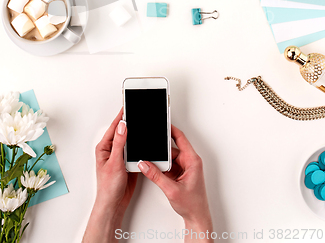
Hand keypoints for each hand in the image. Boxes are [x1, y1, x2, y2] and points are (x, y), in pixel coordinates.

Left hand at [82, 109, 137, 242]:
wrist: (114, 204)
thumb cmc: (108, 187)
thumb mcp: (114, 163)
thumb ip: (119, 143)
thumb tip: (122, 126)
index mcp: (104, 147)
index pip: (115, 127)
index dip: (121, 116)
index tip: (128, 106)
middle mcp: (112, 150)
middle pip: (123, 132)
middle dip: (131, 122)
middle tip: (138, 112)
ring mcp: (121, 156)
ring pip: (131, 140)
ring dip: (136, 135)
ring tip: (143, 124)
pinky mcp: (129, 162)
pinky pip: (136, 150)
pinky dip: (140, 145)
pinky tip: (145, 141)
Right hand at [138, 125, 212, 239]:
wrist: (196, 218)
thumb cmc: (192, 205)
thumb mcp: (171, 189)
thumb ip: (156, 175)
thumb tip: (145, 164)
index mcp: (192, 160)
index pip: (180, 138)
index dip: (171, 129)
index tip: (162, 123)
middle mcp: (189, 162)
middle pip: (172, 148)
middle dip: (161, 148)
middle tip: (150, 146)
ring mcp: (185, 167)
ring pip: (169, 157)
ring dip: (160, 160)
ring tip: (151, 162)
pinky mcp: (180, 173)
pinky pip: (168, 165)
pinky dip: (161, 167)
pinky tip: (155, 170)